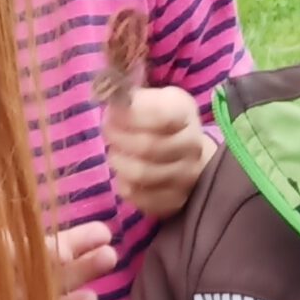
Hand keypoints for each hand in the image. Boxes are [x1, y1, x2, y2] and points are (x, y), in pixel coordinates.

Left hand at [104, 86, 217, 218]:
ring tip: (116, 152)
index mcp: (185, 114)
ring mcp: (185, 177)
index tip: (112, 110)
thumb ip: (134, 98)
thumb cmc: (164, 123)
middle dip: (117, 137)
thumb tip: (112, 102)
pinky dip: (123, 184)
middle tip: (107, 130)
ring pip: (140, 174)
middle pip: (147, 146)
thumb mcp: (155, 99)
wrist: (190, 155)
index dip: (129, 114)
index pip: (159, 115)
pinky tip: (124, 174)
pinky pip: (138, 196)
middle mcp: (191, 146)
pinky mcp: (174, 200)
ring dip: (119, 161)